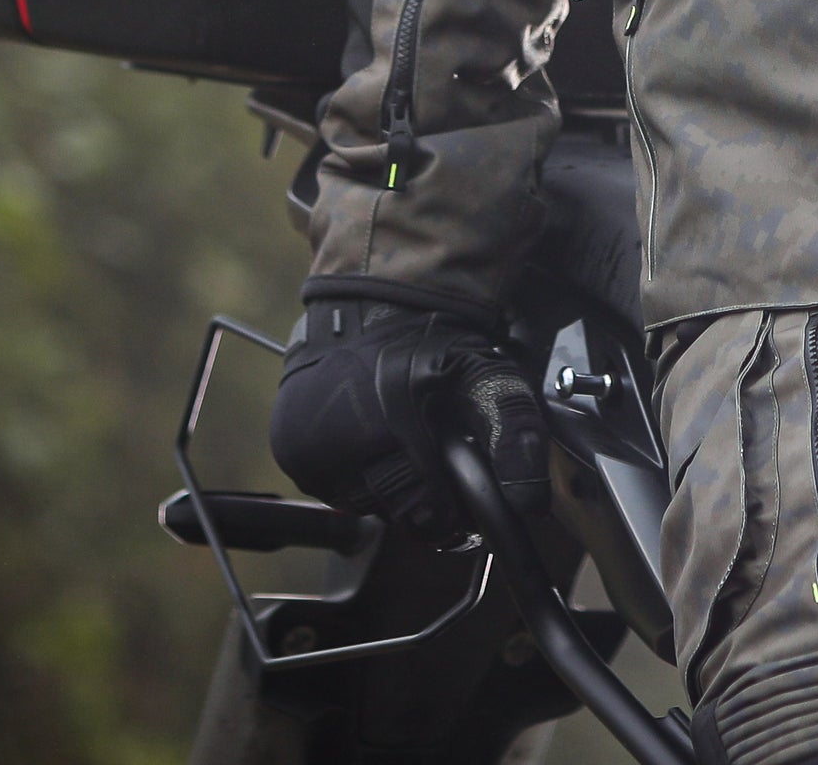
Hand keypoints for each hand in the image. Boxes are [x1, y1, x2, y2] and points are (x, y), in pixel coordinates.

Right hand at [268, 295, 548, 540]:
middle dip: (419, 494)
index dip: (452, 509)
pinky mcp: (288, 449)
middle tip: (431, 457)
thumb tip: (529, 501)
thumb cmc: (432, 340)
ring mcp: (308, 450)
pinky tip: (370, 438)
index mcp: (392, 429)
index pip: (428, 512)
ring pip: (360, 502)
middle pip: (393, 510)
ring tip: (401, 441)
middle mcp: (341, 445)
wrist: (368, 304)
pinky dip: (353, 472)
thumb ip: (516, 432)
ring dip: (384, 485)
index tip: (461, 493)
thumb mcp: (488, 374)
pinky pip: (329, 484)